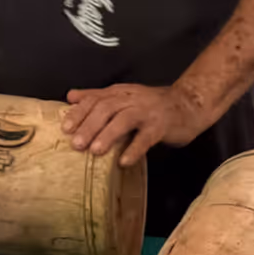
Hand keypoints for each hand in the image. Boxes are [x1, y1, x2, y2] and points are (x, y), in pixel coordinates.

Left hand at [62, 83, 202, 165]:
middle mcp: (131, 99)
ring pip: (124, 120)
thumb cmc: (151, 105)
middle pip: (106, 108)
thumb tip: (70, 97)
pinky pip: (146, 137)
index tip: (65, 128)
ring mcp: (147, 112)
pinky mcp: (161, 126)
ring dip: (108, 135)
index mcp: (120, 93)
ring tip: (95, 151)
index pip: (95, 99)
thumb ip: (97, 97)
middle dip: (89, 126)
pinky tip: (124, 161)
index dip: (79, 113)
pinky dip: (134, 149)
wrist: (188, 104)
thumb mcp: (123, 96)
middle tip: (76, 143)